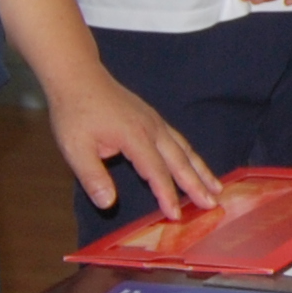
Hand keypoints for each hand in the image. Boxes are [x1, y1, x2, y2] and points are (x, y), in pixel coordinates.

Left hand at [48, 71, 220, 220]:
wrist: (78, 76)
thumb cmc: (74, 112)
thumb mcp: (75, 148)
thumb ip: (93, 177)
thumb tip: (107, 204)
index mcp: (134, 137)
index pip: (155, 172)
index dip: (166, 195)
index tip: (176, 216)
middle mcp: (151, 129)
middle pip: (179, 161)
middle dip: (197, 184)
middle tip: (213, 205)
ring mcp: (154, 122)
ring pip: (184, 149)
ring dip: (201, 170)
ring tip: (217, 187)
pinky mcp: (152, 118)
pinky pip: (178, 140)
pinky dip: (191, 155)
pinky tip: (194, 163)